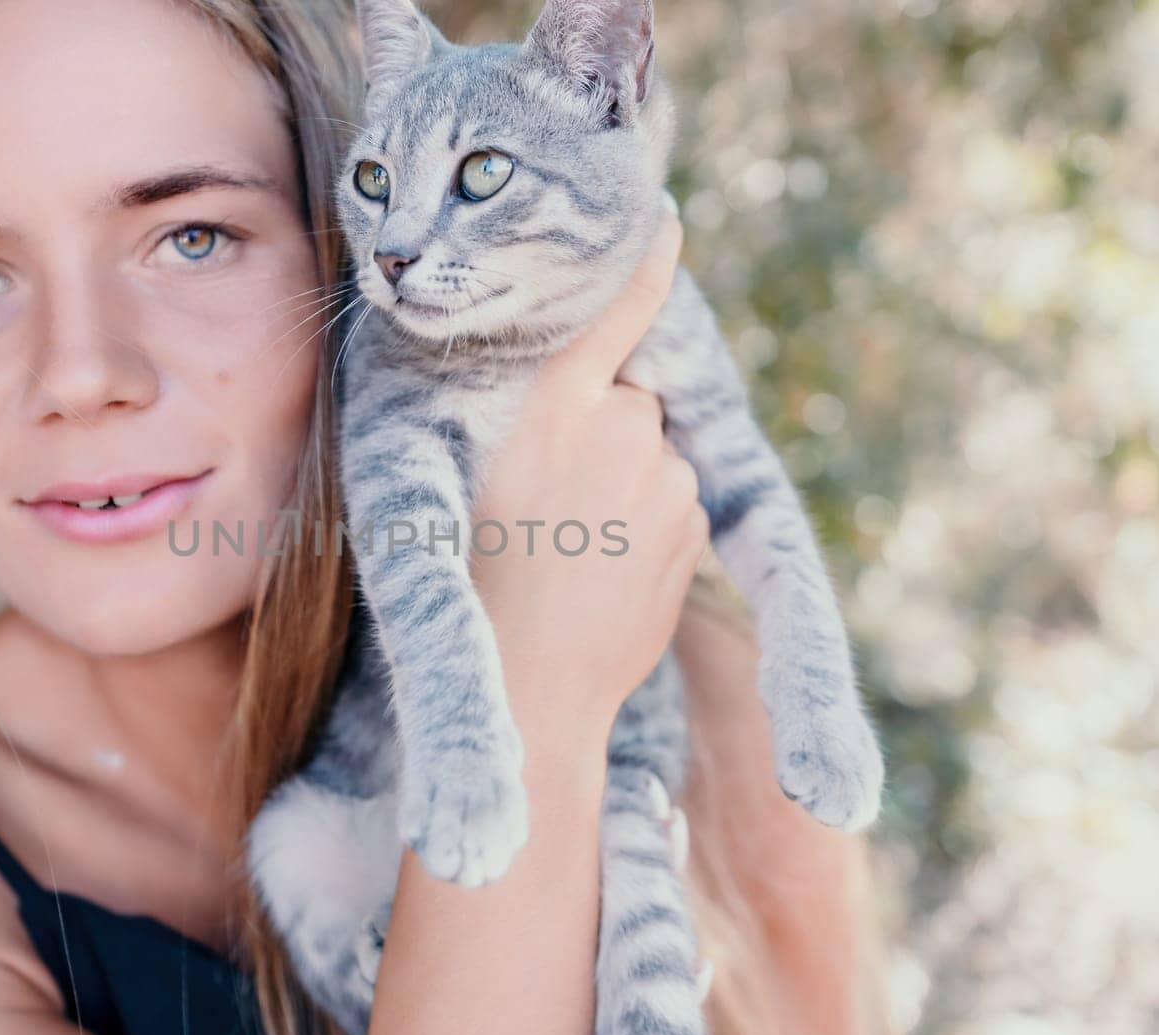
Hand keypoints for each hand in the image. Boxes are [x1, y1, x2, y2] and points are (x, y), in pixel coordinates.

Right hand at [471, 210, 706, 755]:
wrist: (532, 689)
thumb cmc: (474, 581)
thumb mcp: (463, 480)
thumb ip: (523, 419)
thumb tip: (574, 389)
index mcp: (550, 407)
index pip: (615, 309)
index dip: (646, 261)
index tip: (667, 219)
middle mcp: (620, 428)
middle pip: (627, 395)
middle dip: (604, 425)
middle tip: (551, 494)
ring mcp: (667, 478)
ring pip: (651, 450)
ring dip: (624, 479)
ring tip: (571, 543)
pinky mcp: (695, 523)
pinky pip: (673, 497)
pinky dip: (647, 519)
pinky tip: (603, 566)